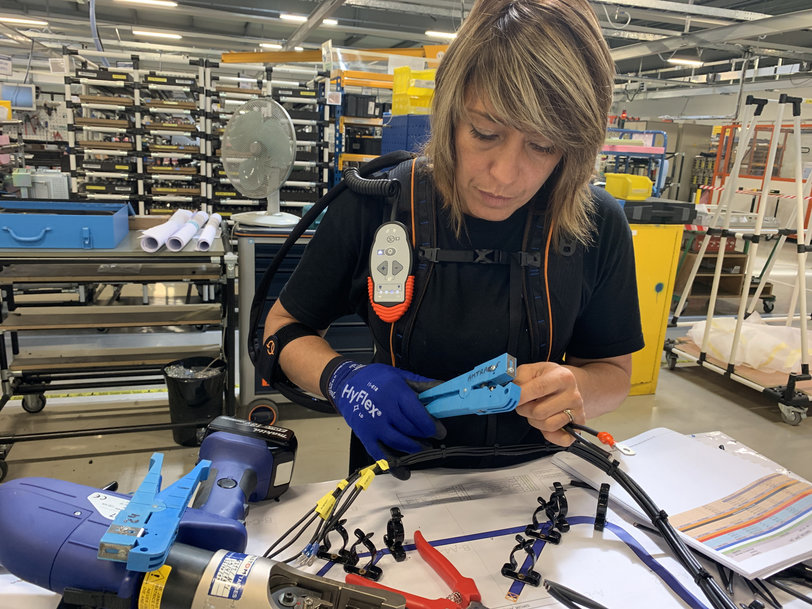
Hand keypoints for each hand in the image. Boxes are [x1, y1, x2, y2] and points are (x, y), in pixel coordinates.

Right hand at [324, 361, 443, 461]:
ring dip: (413, 448)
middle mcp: (384, 408)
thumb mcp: (400, 375)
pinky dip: (393, 466)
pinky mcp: (365, 435)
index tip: (439, 432)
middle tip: (431, 439)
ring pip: (398, 442)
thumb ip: (422, 384)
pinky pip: (380, 454)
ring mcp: (373, 423)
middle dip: (424, 437)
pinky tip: (404, 473)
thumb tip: (444, 389)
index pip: (417, 413)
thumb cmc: (376, 378)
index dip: (431, 426)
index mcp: (395, 391)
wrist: (346, 383)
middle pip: (410, 429)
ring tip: (422, 448)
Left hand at [513, 362, 583, 446]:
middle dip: (525, 409)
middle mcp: (573, 395)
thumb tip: (507, 389)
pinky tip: (546, 424)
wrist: (568, 384)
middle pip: (540, 411)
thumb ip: (518, 378)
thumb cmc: (548, 378)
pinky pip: (562, 439)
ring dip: (535, 421)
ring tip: (536, 411)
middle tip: (524, 404)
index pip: (539, 388)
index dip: (521, 396)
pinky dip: (551, 435)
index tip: (511, 399)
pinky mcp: (578, 426)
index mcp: (562, 377)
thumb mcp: (532, 370)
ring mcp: (577, 411)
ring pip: (548, 425)